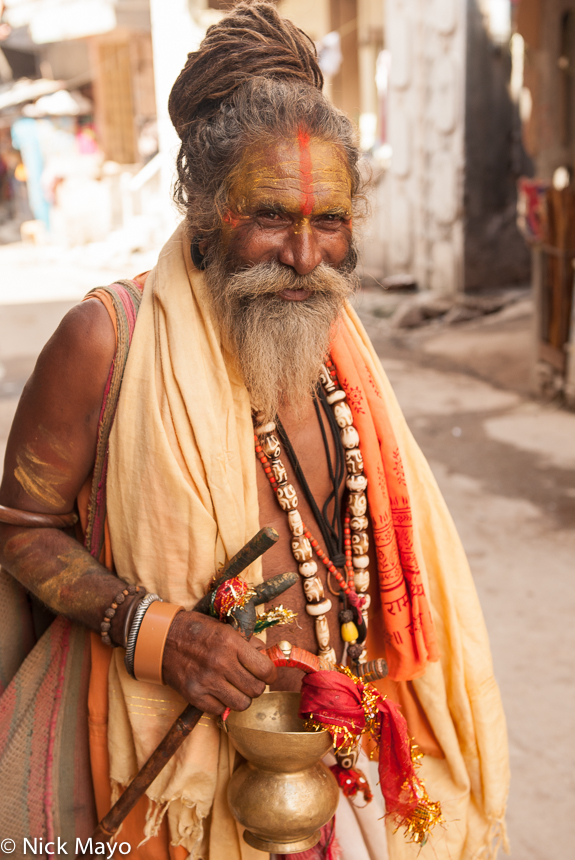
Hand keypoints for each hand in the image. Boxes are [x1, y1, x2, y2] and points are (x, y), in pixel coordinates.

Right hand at [162, 610, 276, 714]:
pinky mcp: (195, 695)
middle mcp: (220, 663)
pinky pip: (220, 710)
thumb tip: (265, 654)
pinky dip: (222, 704)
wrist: (161, 639)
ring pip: (242, 704)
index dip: (271, 675)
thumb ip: (246, 642)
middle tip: (250, 681)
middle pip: (256, 689)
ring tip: (235, 688)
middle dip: (257, 687)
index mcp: (231, 643)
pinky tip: (218, 692)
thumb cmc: (196, 631)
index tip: (268, 675)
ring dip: (242, 698)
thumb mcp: (224, 628)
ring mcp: (207, 681)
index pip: (265, 669)